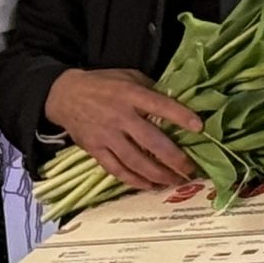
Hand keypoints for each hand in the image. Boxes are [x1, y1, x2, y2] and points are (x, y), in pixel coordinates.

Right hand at [42, 67, 202, 188]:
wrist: (64, 95)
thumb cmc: (102, 84)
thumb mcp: (128, 76)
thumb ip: (150, 89)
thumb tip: (176, 104)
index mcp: (130, 95)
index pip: (160, 106)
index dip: (180, 116)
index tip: (199, 128)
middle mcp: (119, 117)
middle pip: (151, 141)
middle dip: (174, 158)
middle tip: (191, 168)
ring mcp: (106, 136)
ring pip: (135, 161)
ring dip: (158, 174)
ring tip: (175, 181)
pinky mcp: (95, 150)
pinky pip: (116, 170)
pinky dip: (134, 180)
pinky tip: (150, 185)